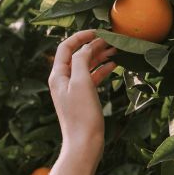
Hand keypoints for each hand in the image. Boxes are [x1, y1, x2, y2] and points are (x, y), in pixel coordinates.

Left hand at [48, 30, 115, 161]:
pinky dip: (101, 70)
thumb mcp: (81, 82)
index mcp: (58, 75)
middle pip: (77, 55)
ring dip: (99, 56)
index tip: (97, 31)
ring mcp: (73, 90)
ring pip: (86, 66)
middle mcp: (63, 80)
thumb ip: (82, 60)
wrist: (84, 143)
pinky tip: (113, 66)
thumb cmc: (82, 114)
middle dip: (93, 46)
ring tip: (115, 50)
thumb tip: (88, 46)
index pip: (66, 47)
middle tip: (111, 39)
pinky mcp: (83, 98)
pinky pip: (92, 78)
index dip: (80, 37)